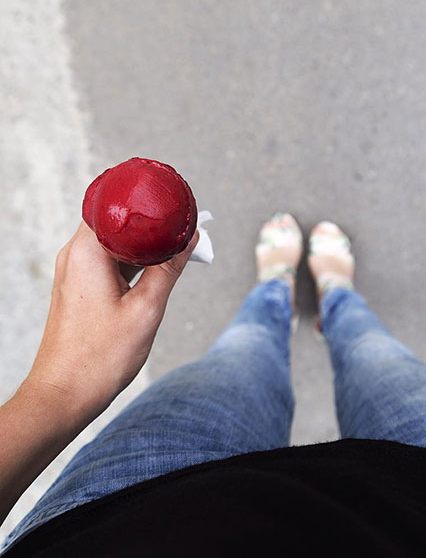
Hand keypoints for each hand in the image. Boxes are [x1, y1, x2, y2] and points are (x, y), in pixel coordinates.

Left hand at [23, 222, 198, 418]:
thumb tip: (189, 239)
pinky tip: (155, 271)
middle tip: (182, 229)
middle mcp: (75, 256)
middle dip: (151, 225)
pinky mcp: (80, 287)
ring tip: (175, 250)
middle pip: (117, 223)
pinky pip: (111, 262)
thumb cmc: (100, 357)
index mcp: (86, 252)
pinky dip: (133, 262)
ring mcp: (76, 272)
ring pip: (116, 244)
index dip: (147, 202)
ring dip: (144, 246)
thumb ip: (169, 269)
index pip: (115, 205)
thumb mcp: (146, 309)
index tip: (173, 204)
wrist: (65, 394)